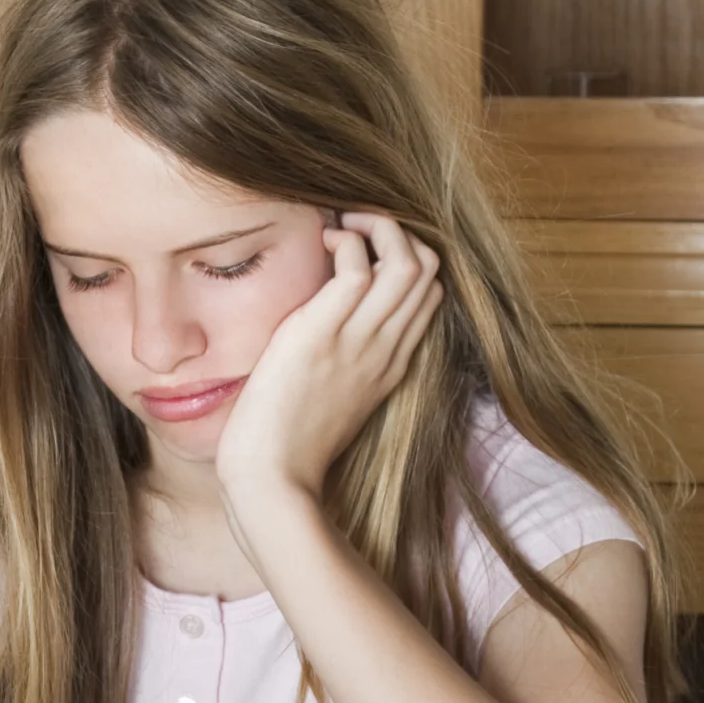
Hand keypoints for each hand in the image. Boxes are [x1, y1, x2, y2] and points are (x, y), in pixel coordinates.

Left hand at [215, 211, 443, 510]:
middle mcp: (386, 349)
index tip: (365, 252)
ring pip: (408, 261)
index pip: (428, 295)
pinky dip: (346, 240)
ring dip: (378, 225)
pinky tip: (319, 243)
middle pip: (430, 271)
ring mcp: (360, 341)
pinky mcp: (324, 333)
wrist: (273, 477)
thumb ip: (342, 365)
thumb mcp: (330, 400)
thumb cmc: (287, 445)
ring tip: (341, 225)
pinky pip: (358, 265)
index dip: (406, 260)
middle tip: (354, 228)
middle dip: (399, 232)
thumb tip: (324, 332)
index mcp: (390, 365)